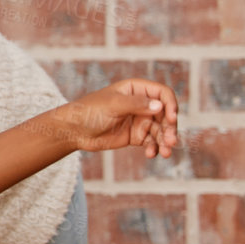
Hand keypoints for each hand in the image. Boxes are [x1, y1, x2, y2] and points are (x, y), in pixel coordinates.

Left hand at [58, 80, 178, 157]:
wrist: (73, 131)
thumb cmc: (90, 111)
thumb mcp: (113, 104)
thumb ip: (136, 104)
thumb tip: (160, 106)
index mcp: (136, 89)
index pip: (162, 94)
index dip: (171, 105)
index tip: (171, 118)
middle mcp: (141, 103)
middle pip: (165, 114)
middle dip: (170, 128)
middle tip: (171, 141)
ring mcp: (139, 120)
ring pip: (161, 130)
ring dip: (165, 141)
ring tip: (165, 153)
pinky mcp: (135, 135)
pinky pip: (151, 141)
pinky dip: (154, 147)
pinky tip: (151, 154)